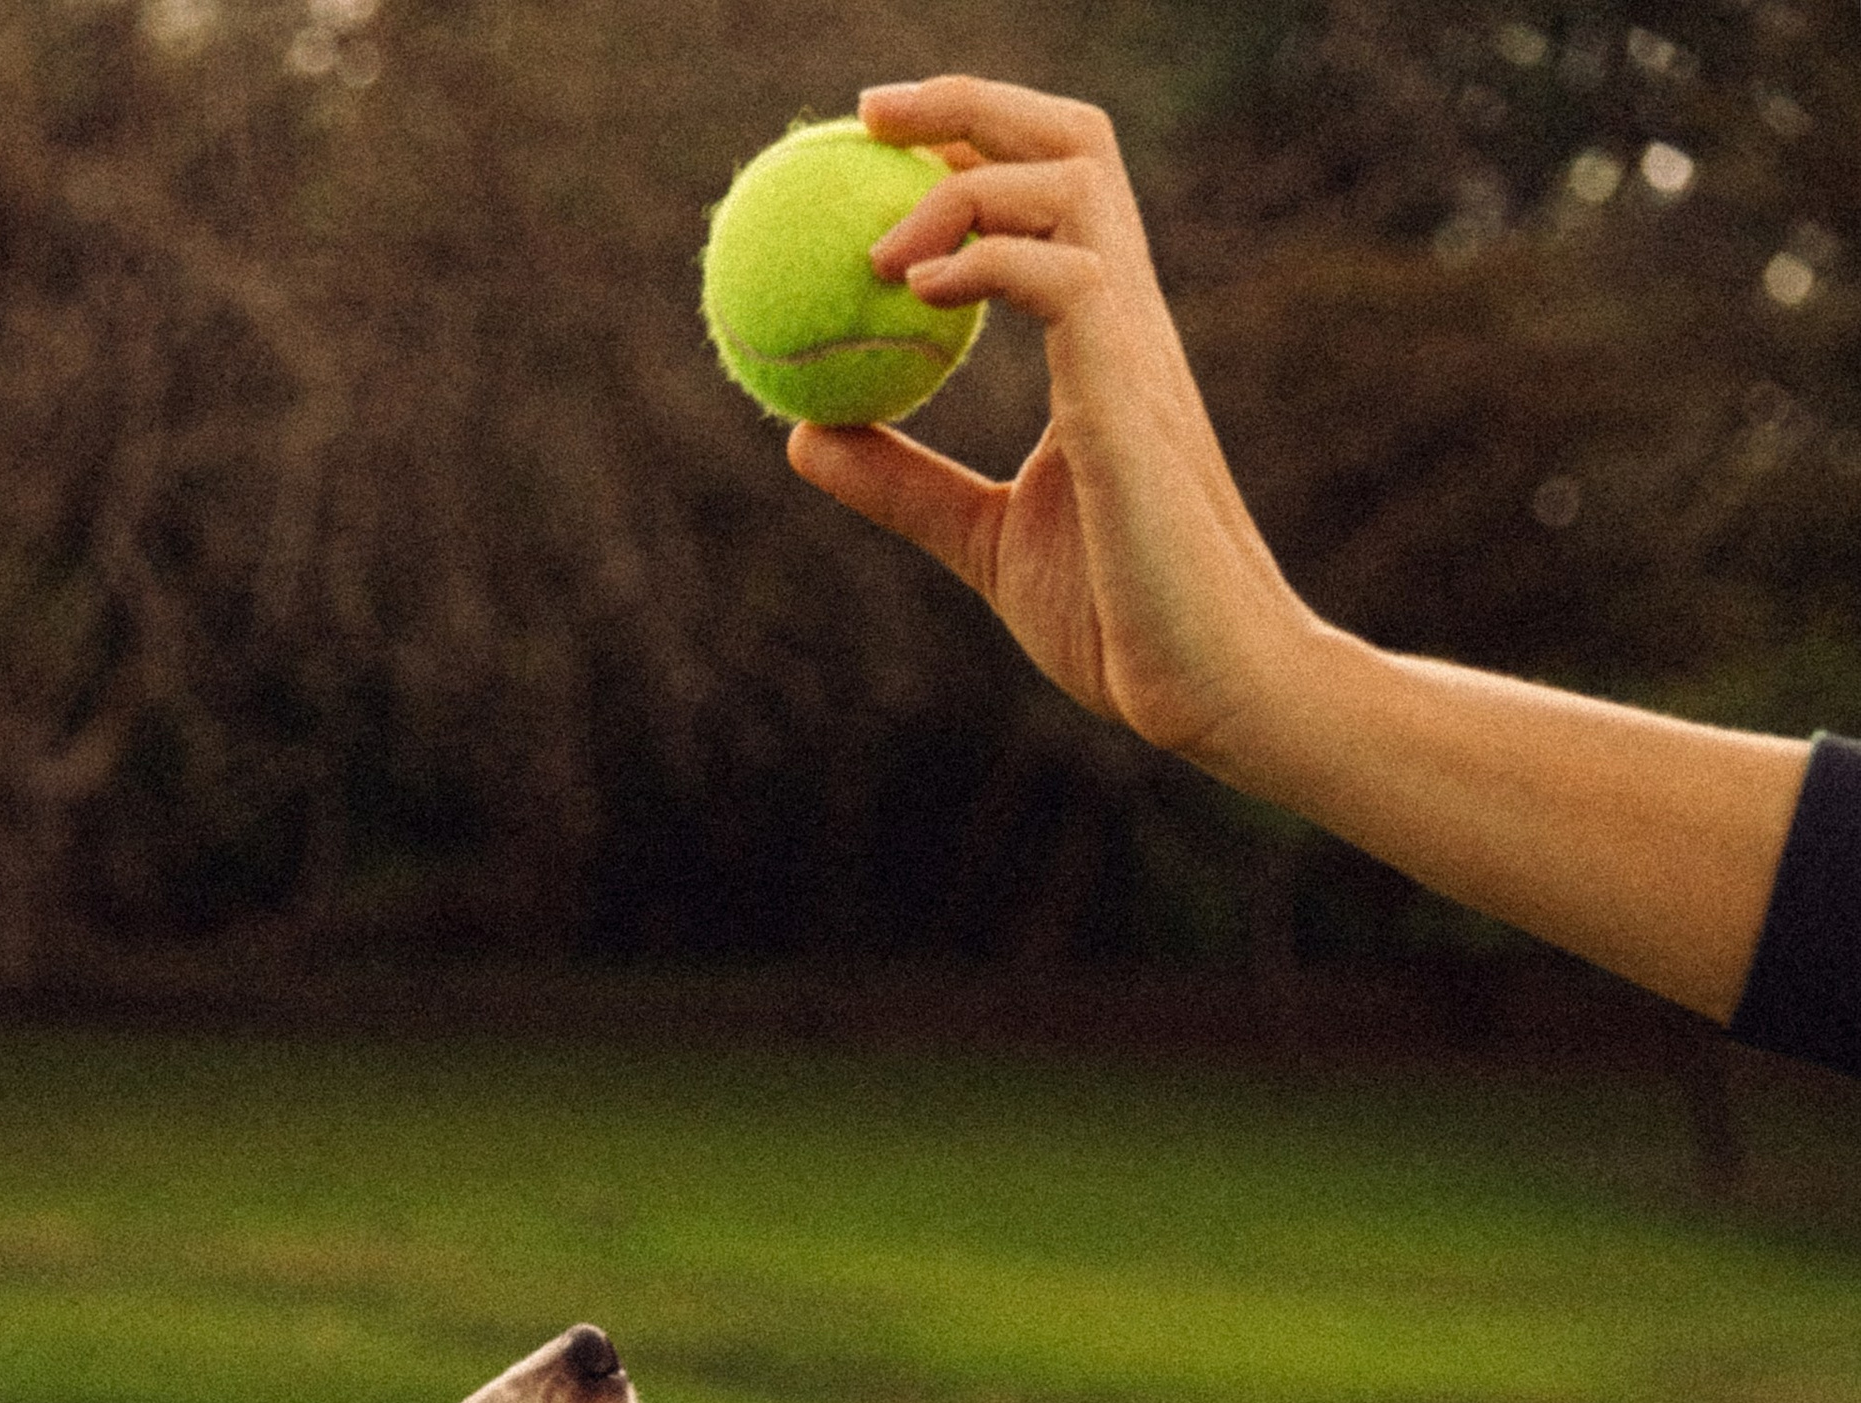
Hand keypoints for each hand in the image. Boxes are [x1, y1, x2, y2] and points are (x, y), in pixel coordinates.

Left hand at [789, 76, 1309, 772]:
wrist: (1210, 688)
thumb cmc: (1123, 624)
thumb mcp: (987, 541)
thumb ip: (906, 483)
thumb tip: (803, 434)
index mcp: (1103, 341)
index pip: (1049, 188)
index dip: (968, 143)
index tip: (876, 146)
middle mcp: (1129, 320)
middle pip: (1070, 141)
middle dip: (970, 102)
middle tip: (866, 117)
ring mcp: (1138, 350)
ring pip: (1070, 181)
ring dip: (963, 185)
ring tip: (879, 255)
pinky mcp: (1131, 397)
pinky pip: (1063, 276)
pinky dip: (986, 260)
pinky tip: (919, 295)